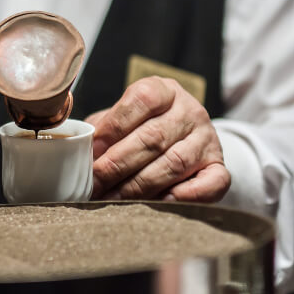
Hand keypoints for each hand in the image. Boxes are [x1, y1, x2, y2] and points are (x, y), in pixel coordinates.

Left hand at [85, 76, 229, 201]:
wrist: (185, 138)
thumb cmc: (142, 128)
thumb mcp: (122, 118)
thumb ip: (103, 129)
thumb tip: (75, 150)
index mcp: (163, 91)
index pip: (140, 100)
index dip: (113, 127)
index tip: (91, 150)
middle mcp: (190, 111)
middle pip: (153, 137)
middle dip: (117, 165)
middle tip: (94, 184)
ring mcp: (208, 138)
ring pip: (174, 163)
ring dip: (139, 186)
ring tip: (113, 200)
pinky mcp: (219, 166)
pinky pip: (211, 183)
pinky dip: (186, 196)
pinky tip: (160, 203)